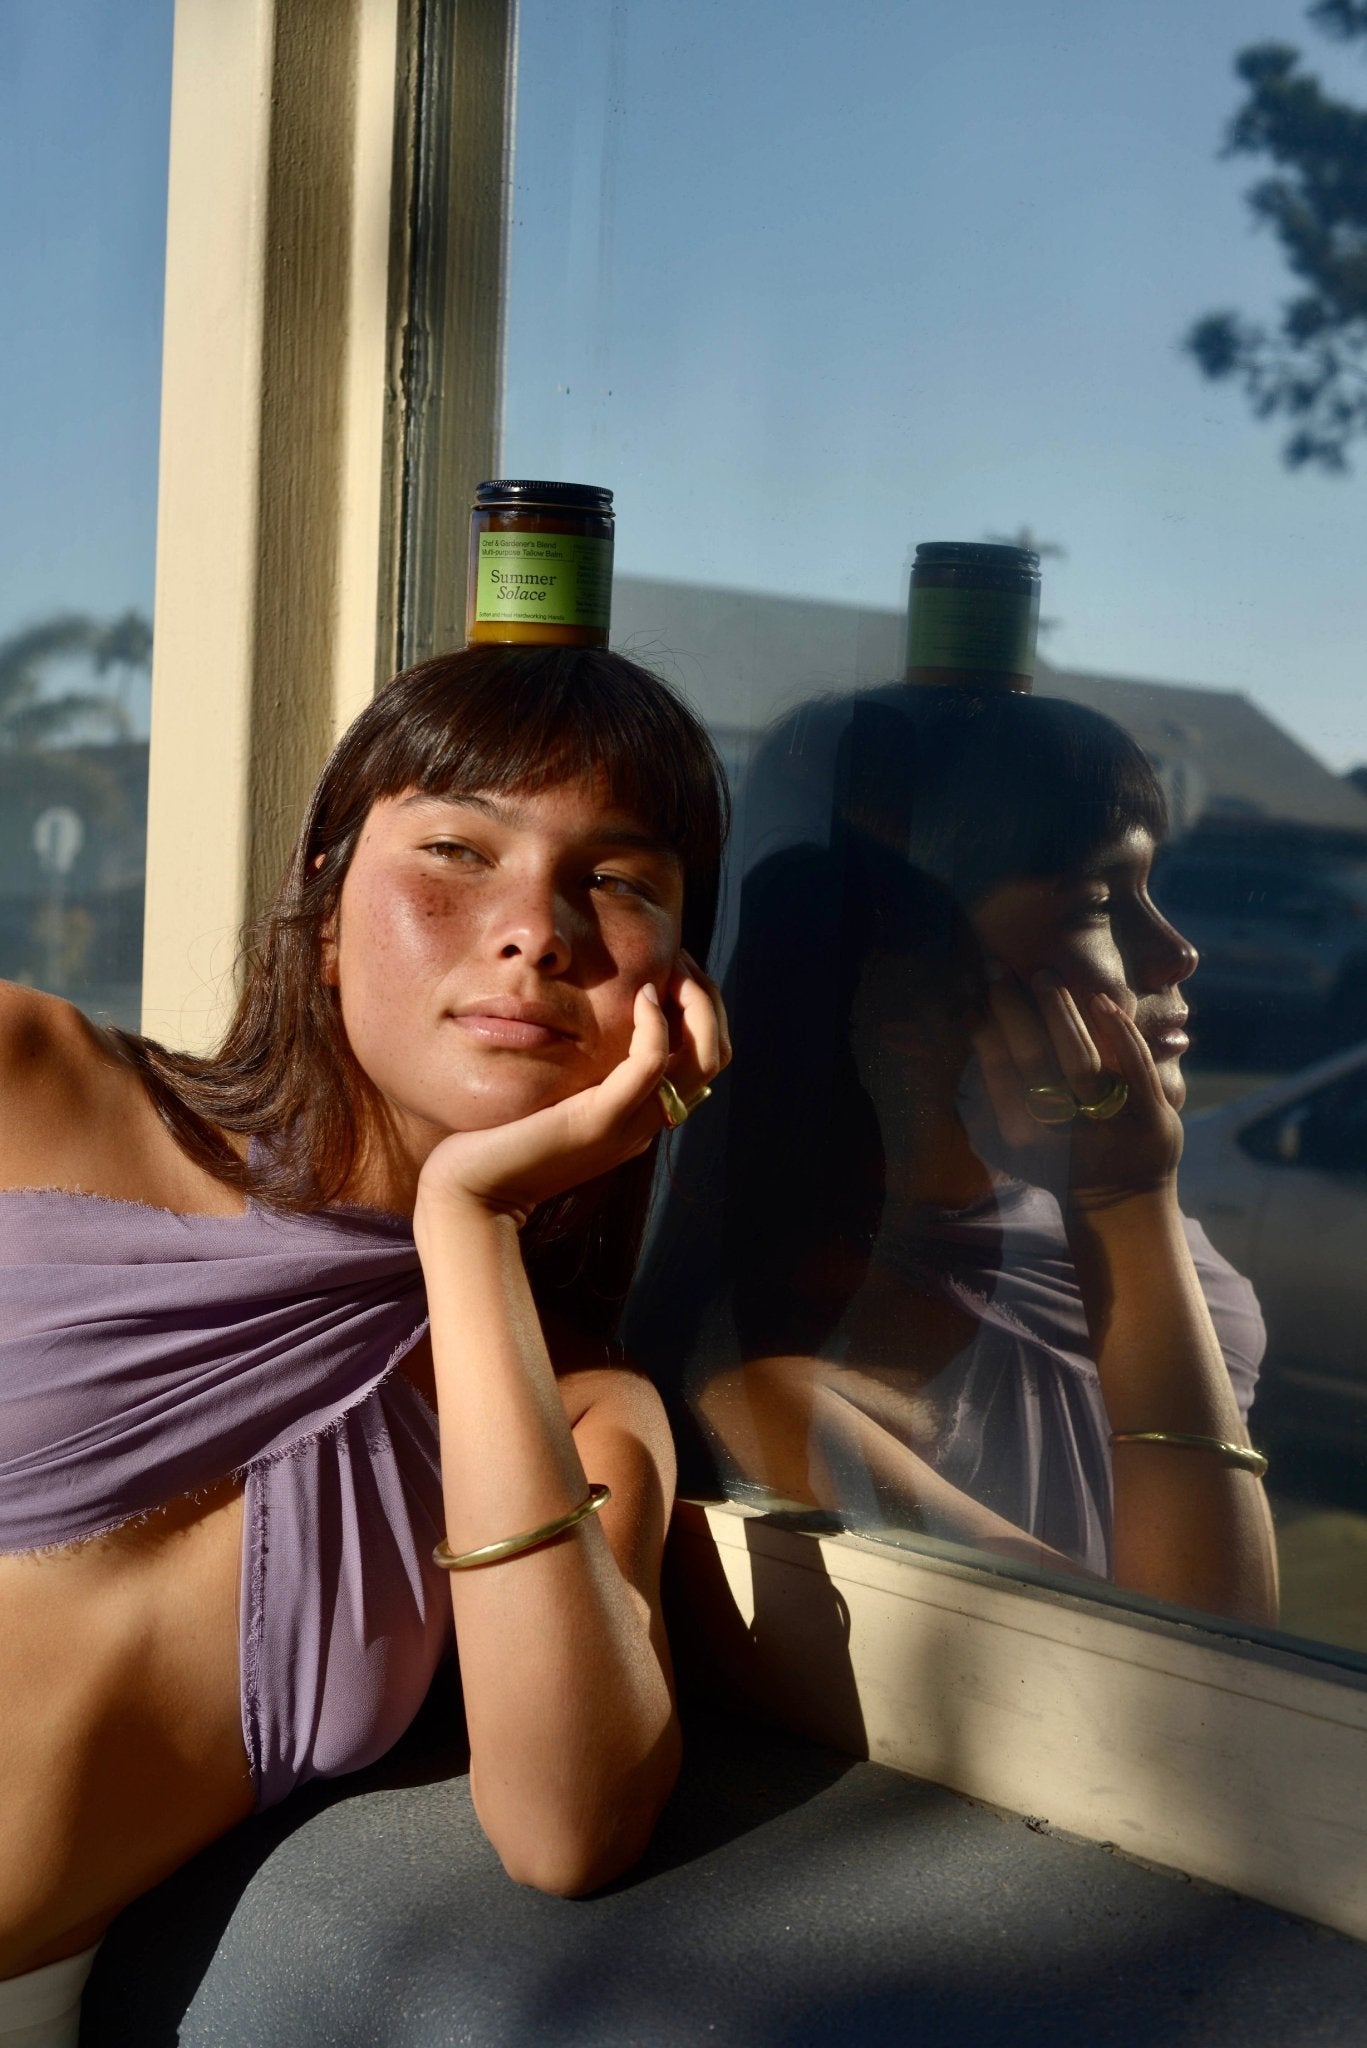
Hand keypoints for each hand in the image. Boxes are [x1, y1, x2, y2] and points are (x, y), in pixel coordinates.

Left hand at [416, 960, 729, 1225]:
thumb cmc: (497, 1143)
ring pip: (701, 1058)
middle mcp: (646, 1122)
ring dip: (695, 1003)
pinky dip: (655, 1024)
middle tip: (681, 961)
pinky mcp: (600, 1120)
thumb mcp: (551, 1100)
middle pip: (714, 1055)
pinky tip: (639, 994)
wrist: (471, 1196)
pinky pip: (650, 1064)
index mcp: (639, 1117)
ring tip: (671, 970)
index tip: (674, 970)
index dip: (701, 1009)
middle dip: (707, 1000)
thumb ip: (576, 1074)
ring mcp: (629, 1125)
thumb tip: (576, 1028)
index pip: (702, 1060)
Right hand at [972, 968, 1181, 1211]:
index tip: (971, 994)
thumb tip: (974, 1023)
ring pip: (1081, 1062)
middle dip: (1012, 1009)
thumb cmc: (1063, 1161)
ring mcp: (1110, 1128)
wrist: (1123, 1204)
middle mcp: (1063, 1134)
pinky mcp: (1152, 1121)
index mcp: (1025, 1139)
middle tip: (997, 967)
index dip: (983, 1032)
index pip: (998, 1075)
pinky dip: (1117, 1031)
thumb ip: (999, 1094)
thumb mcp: (1023, 1139)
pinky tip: (1100, 1001)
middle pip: (1033, 1061)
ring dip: (1059, 1013)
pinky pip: (1134, 1068)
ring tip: (1044, 976)